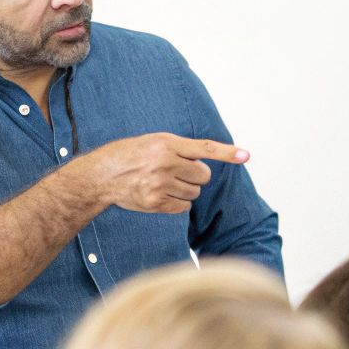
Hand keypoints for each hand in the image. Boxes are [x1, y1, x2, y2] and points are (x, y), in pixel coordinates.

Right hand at [83, 133, 249, 214]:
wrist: (102, 175)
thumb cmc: (129, 155)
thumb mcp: (153, 141)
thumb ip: (179, 149)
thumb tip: (206, 162)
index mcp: (167, 143)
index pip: (204, 148)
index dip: (227, 153)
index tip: (246, 155)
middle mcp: (165, 162)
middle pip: (203, 175)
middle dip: (196, 176)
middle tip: (177, 172)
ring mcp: (160, 183)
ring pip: (194, 193)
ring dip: (186, 190)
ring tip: (164, 182)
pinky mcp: (156, 202)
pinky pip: (184, 207)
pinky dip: (178, 203)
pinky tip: (162, 195)